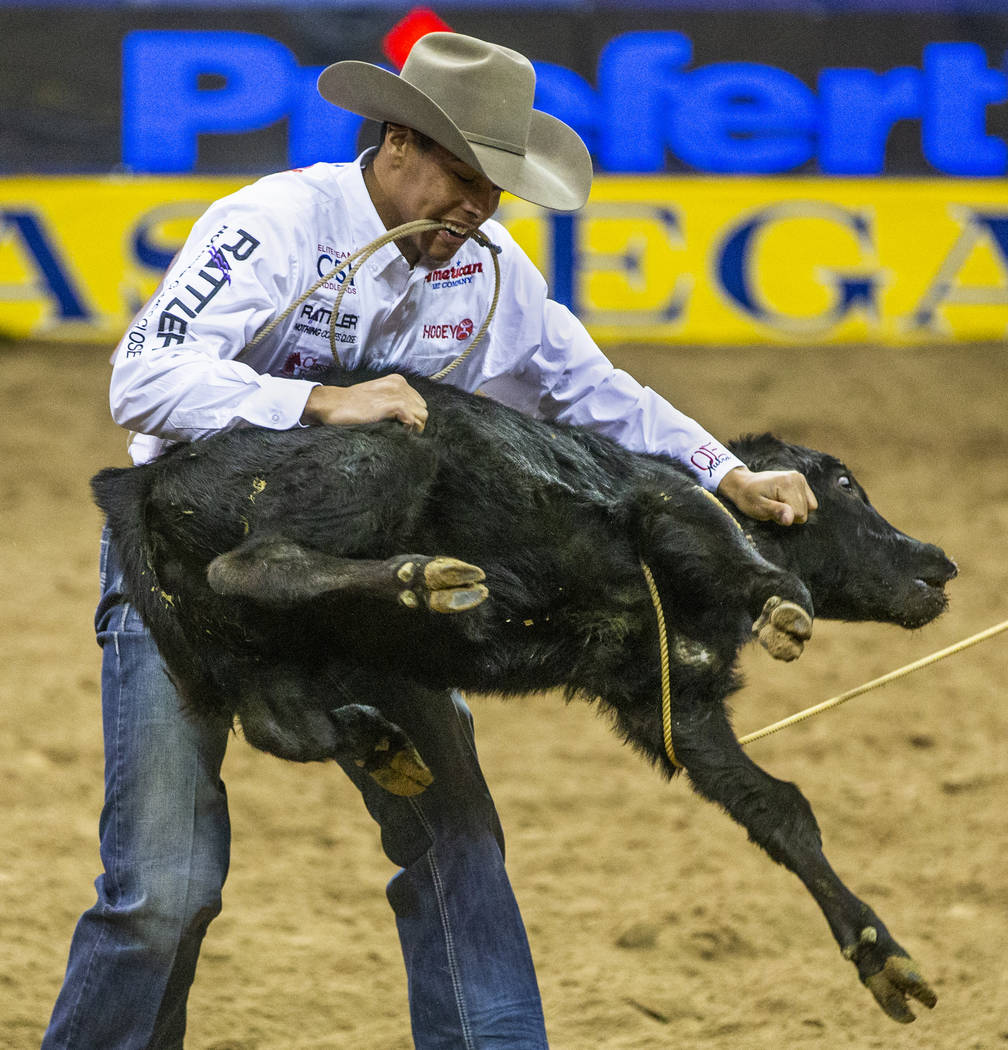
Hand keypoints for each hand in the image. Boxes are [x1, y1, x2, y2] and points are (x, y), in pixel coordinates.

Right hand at [300, 375, 427, 430]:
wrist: (333, 404)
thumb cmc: (352, 405)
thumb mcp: (377, 397)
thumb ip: (393, 401)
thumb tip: (409, 419)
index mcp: (398, 381)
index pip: (419, 402)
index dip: (413, 416)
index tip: (402, 426)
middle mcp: (400, 384)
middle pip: (423, 409)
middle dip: (416, 422)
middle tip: (401, 431)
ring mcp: (397, 393)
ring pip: (422, 415)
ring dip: (413, 427)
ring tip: (399, 432)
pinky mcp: (393, 404)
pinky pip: (412, 420)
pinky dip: (407, 430)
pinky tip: (396, 432)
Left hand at [717, 466, 817, 524]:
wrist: (744, 484)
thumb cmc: (748, 498)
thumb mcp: (758, 508)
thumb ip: (776, 512)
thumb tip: (790, 520)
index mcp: (787, 483)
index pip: (799, 514)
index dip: (784, 517)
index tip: (770, 510)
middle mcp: (797, 478)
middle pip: (804, 512)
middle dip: (789, 514)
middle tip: (772, 506)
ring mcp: (800, 478)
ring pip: (809, 508)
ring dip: (793, 510)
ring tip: (777, 503)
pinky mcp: (801, 481)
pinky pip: (810, 502)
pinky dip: (798, 505)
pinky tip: (784, 501)